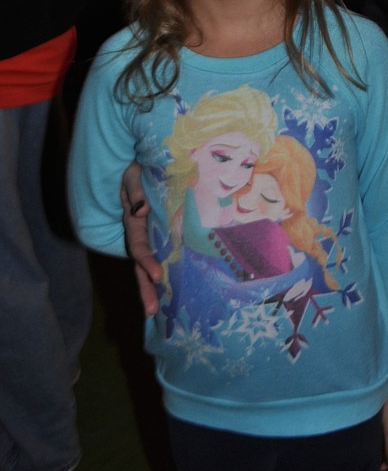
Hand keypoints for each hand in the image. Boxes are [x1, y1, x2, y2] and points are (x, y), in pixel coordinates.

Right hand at [120, 161, 161, 317]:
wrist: (139, 159)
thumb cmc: (135, 166)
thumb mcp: (131, 174)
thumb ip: (134, 191)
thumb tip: (142, 210)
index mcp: (132, 220)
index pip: (138, 246)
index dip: (146, 261)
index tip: (158, 276)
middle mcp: (138, 231)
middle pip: (139, 264)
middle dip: (146, 287)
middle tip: (152, 311)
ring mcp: (147, 232)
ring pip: (148, 262)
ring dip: (152, 284)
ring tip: (158, 309)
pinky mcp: (158, 229)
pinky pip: (162, 250)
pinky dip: (164, 268)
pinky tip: (174, 285)